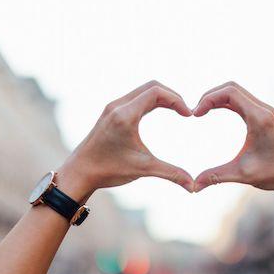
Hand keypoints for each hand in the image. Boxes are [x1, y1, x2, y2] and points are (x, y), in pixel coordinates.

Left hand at [56, 81, 193, 201]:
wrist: (79, 172)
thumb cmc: (108, 170)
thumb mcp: (143, 169)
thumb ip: (171, 174)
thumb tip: (193, 186)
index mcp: (125, 115)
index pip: (157, 92)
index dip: (177, 100)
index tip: (188, 115)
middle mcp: (118, 106)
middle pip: (152, 86)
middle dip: (172, 96)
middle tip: (185, 111)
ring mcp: (113, 107)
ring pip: (143, 91)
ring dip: (162, 97)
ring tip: (177, 110)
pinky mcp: (110, 112)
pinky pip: (135, 97)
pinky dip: (151, 100)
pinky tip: (160, 112)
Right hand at [193, 82, 273, 193]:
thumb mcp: (243, 174)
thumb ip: (216, 176)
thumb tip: (193, 187)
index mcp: (259, 118)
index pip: (229, 92)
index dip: (208, 99)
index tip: (195, 114)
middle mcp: (264, 110)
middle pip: (232, 88)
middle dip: (210, 96)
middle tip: (196, 111)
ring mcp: (267, 112)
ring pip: (238, 92)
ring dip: (219, 98)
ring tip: (202, 111)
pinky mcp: (267, 117)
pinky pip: (244, 101)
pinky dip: (228, 103)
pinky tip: (216, 112)